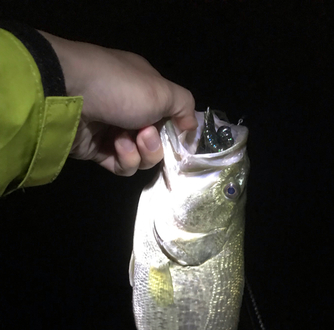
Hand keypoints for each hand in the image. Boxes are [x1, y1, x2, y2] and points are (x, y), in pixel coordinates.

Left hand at [39, 32, 196, 175]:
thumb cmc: (121, 87)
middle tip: (145, 134)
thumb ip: (185, 107)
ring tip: (126, 139)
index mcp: (146, 91)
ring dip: (140, 152)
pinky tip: (116, 146)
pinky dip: (124, 159)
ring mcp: (113, 131)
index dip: (176, 130)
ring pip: (142, 157)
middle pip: (157, 142)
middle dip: (156, 143)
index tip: (181, 138)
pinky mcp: (98, 151)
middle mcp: (130, 111)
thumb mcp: (163, 90)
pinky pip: (122, 165)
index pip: (169, 116)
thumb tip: (191, 126)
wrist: (70, 94)